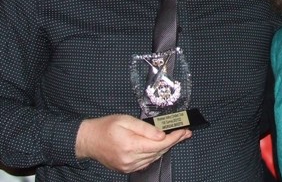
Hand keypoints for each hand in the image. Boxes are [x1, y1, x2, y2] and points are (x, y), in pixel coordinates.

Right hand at [75, 114, 191, 172]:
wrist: (89, 140)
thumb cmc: (107, 126)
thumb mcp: (126, 120)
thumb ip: (145, 128)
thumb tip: (162, 136)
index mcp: (131, 145)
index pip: (159, 145)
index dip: (174, 138)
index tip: (184, 131)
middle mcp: (131, 159)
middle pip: (159, 152)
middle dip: (174, 141)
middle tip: (185, 133)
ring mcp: (129, 166)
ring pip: (154, 158)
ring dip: (166, 148)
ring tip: (177, 137)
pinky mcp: (127, 169)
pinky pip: (146, 162)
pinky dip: (155, 153)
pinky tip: (161, 146)